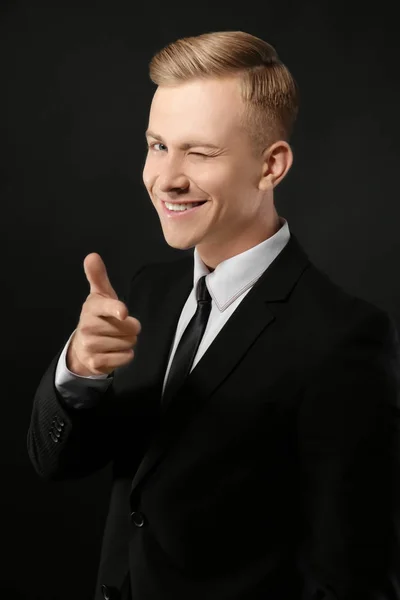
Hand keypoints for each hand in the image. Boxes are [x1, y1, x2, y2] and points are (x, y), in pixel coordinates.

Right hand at [66, 253, 140, 375]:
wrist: (82, 347)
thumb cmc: (98, 317)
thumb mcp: (100, 296)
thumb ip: (98, 277)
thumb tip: (92, 255)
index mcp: (92, 307)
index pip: (106, 307)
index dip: (116, 310)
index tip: (123, 312)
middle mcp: (88, 326)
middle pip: (129, 328)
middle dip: (130, 328)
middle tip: (119, 327)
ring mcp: (90, 345)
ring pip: (129, 343)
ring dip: (128, 342)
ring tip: (116, 339)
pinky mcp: (96, 362)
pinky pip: (125, 358)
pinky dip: (126, 356)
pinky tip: (115, 351)